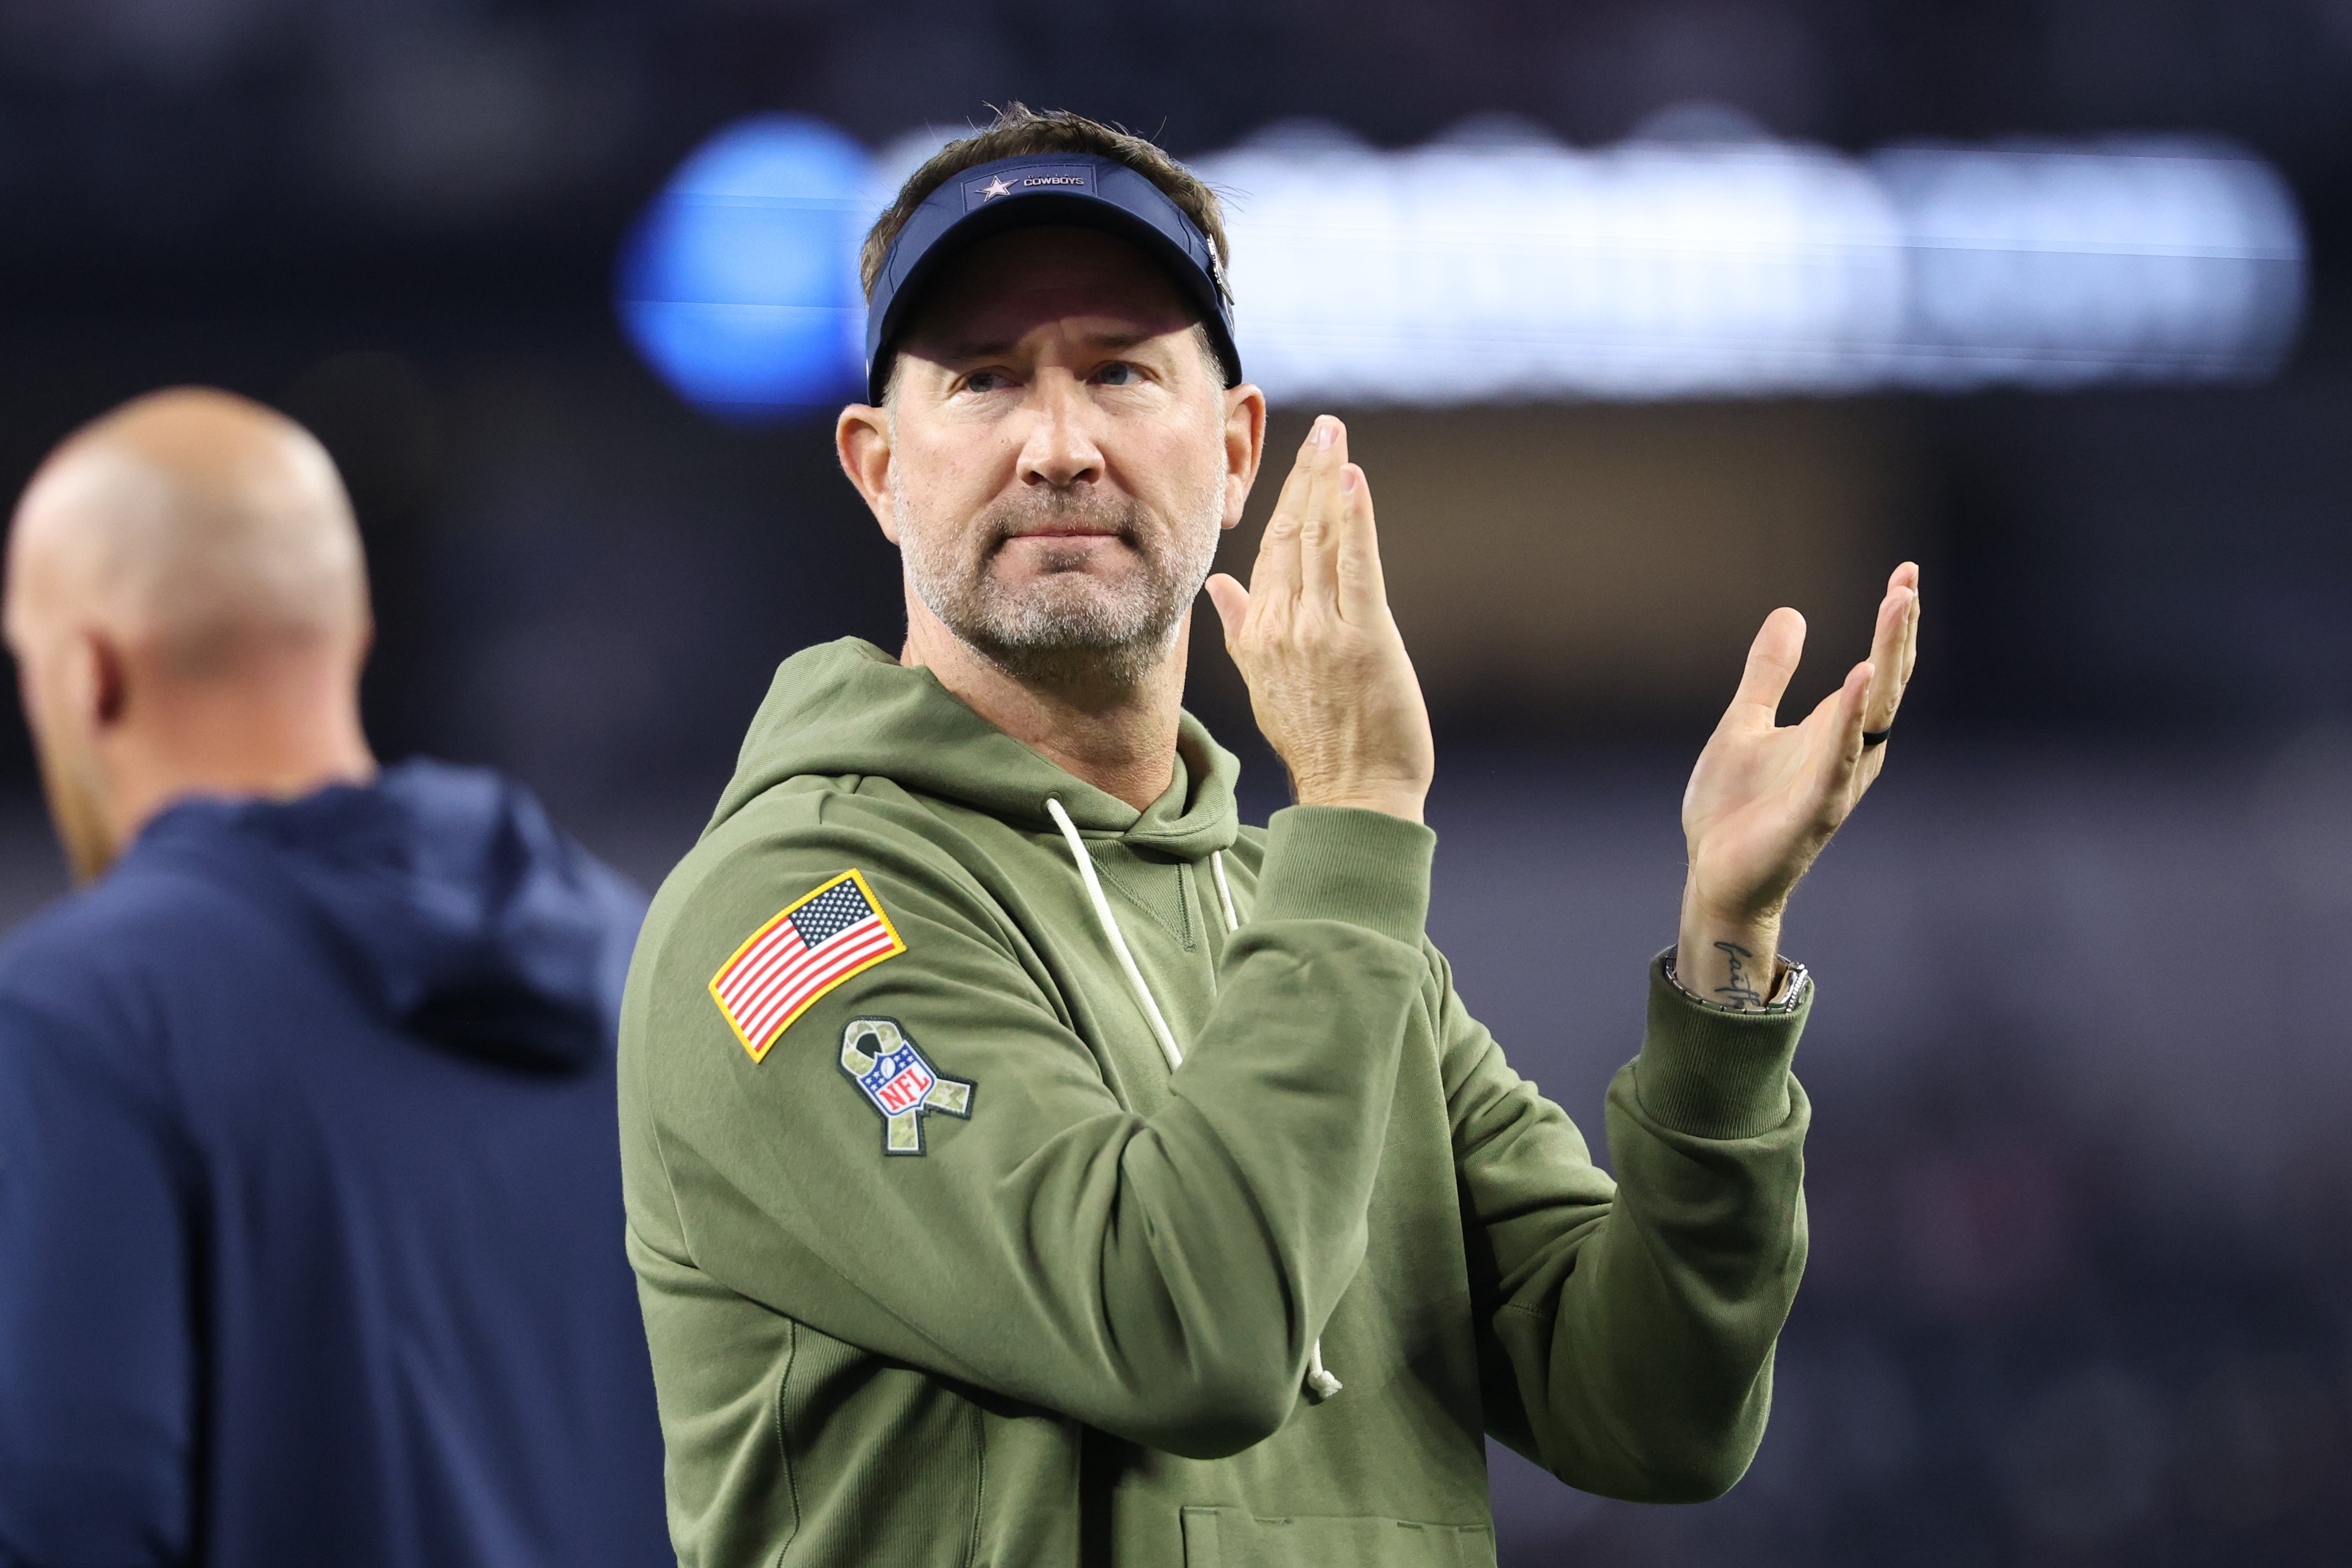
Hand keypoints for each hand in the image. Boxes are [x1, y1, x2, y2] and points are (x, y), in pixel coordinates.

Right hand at [1206, 416, 1434, 823]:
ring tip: (1336, 437)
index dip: (1287, 499)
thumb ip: (1241, 628)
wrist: (1351, 794)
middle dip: (1309, 475)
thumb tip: (1220, 587)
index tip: (1303, 456)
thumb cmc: (1316, 741)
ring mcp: (1320, 631)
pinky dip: (1355, 520)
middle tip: (1326, 427)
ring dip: (1329, 482)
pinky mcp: (1363, 639)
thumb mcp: (1263, 682)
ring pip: (1320, 541)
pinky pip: (1356, 567)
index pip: (1271, 551)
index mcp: (1259, 633)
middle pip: (1293, 534)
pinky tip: (1354, 479)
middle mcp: (1283, 626)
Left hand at [1674, 563, 1920, 1006]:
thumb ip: (1769, 673)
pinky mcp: (1816, 808)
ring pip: (1873, 712)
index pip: (1878, 666)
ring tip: (1898, 607)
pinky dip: (1851, 720)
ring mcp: (1836, 779)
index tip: (1906, 574)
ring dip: (1887, 658)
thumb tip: (1790, 613)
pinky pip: (1840, 758)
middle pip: (1887, 682)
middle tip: (1909, 580)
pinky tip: (1861, 677)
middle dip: (1899, 631)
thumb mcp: (1745, 721)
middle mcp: (1848, 751)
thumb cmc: (1734, 809)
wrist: (1714, 874)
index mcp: (1835, 730)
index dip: (1893, 624)